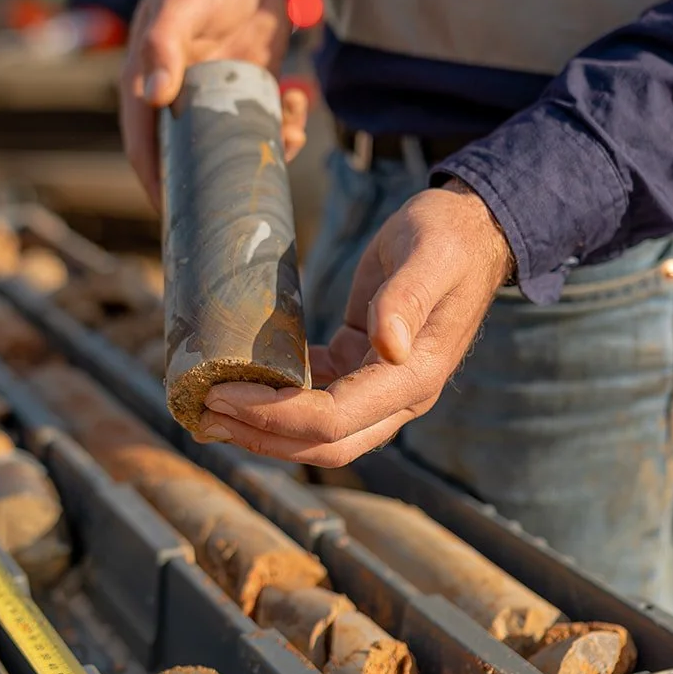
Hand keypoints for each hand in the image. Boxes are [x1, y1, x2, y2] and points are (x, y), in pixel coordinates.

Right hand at [120, 0, 305, 205]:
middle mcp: (180, 92)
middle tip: (249, 197)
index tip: (176, 216)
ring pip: (234, 142)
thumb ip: (164, 44)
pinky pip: (263, 120)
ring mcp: (216, 91)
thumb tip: (150, 96)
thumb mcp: (183, 3)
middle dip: (220, 179)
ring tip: (291, 137)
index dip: (156, 183)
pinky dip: (284, 123)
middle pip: (191, 154)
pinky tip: (299, 103)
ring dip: (263, 149)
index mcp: (148, 78)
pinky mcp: (249, 84)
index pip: (144, 143)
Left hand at [196, 181, 514, 466]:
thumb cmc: (448, 236)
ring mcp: (381, 387)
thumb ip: (406, 300)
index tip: (222, 394)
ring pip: (318, 433)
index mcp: (414, 377)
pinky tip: (241, 384)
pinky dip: (278, 401)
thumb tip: (389, 345)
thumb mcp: (428, 256)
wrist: (470, 228)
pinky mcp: (363, 368)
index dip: (274, 416)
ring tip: (209, 410)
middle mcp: (399, 396)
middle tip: (203, 412)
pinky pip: (319, 401)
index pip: (334, 421)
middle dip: (260, 436)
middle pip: (323, 445)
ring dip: (265, 429)